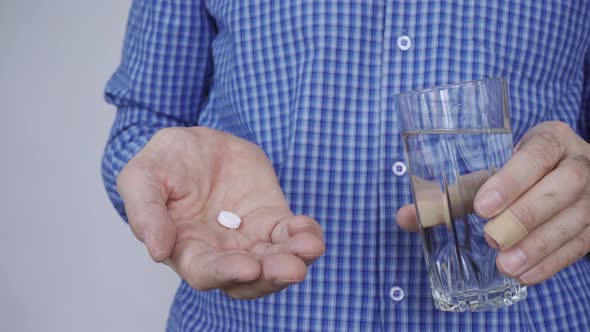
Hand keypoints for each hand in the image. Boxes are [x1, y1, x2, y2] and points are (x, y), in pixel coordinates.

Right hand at [116, 127, 324, 298]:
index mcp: (186, 249)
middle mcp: (221, 252)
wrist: (195, 142)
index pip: (206, 272)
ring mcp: (249, 237)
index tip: (248, 267)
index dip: (226, 272)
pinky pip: (291, 234)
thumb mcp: (141, 178)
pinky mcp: (271, 218)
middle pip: (249, 278)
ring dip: (295, 258)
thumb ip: (146, 213)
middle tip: (293, 268)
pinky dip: (304, 235)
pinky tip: (309, 230)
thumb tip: (157, 250)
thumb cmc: (163, 164)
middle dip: (271, 275)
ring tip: (310, 247)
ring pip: (275, 260)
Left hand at [397, 121, 589, 284]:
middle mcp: (579, 163)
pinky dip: (552, 262)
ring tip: (507, 265)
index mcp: (550, 140)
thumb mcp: (493, 171)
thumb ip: (453, 192)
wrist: (564, 174)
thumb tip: (405, 217)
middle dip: (526, 215)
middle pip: (563, 186)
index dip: (512, 179)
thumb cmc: (519, 172)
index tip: (482, 206)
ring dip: (539, 245)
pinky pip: (580, 244)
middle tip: (492, 238)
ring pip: (576, 219)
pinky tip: (526, 275)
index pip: (537, 153)